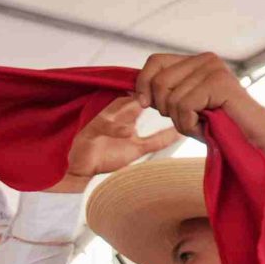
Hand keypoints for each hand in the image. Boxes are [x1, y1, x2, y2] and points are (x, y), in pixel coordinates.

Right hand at [62, 96, 183, 179]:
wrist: (84, 171)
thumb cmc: (108, 156)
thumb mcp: (139, 147)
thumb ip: (158, 140)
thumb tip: (180, 133)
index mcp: (126, 114)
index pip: (143, 97)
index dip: (158, 93)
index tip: (176, 92)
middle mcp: (115, 113)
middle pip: (131, 96)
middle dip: (146, 93)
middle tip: (164, 92)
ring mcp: (102, 121)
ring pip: (117, 106)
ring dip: (131, 105)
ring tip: (146, 106)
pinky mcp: (90, 132)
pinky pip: (102, 126)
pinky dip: (115, 129)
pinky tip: (127, 132)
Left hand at [136, 53, 264, 143]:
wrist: (250, 138)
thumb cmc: (216, 125)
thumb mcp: (184, 105)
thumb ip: (165, 93)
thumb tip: (137, 89)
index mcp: (195, 61)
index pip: (155, 61)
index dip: (143, 83)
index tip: (145, 103)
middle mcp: (204, 59)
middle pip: (159, 81)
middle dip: (164, 108)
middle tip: (185, 118)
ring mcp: (213, 69)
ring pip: (172, 98)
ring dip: (180, 121)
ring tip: (199, 123)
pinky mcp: (219, 83)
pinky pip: (185, 106)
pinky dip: (189, 124)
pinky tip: (204, 126)